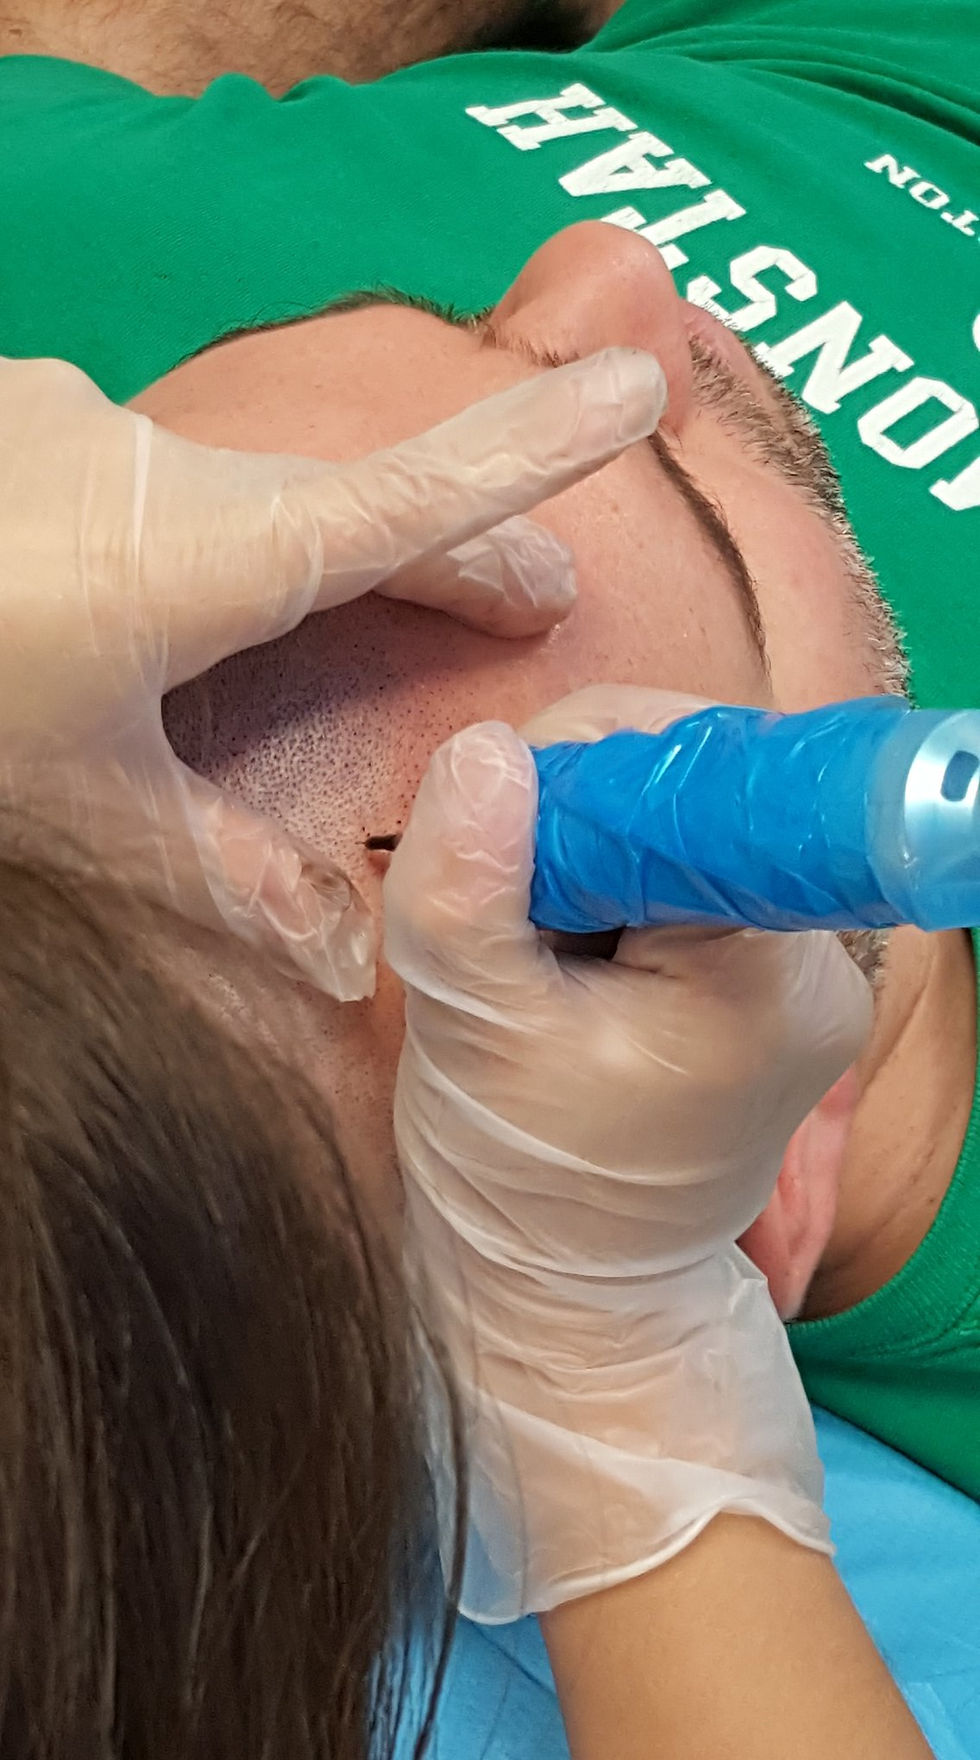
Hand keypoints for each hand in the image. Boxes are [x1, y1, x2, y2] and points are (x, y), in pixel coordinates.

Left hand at [0, 350, 663, 995]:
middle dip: (451, 550)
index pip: (400, 501)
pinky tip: (168, 601)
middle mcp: (150, 468)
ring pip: (244, 494)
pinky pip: (156, 479)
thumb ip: (223, 876)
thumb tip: (345, 965)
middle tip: (533, 601)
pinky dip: (209, 537)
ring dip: (314, 554)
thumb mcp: (77, 818)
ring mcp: (74, 428)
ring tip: (378, 607)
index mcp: (193, 560)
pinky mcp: (21, 424)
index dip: (529, 456)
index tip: (639, 391)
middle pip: (341, 505)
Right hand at [384, 686, 871, 1619]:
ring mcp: (801, 965)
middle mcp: (814, 955)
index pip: (691, 776)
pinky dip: (608, 885)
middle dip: (570, 813)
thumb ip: (468, 889)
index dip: (580, 768)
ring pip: (676, 820)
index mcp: (763, 965)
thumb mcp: (474, 1032)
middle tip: (505, 906)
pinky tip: (566, 955)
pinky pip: (682, 870)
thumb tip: (483, 747)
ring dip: (581, 850)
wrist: (578, 1288)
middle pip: (688, 785)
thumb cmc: (526, 1181)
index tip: (505, 834)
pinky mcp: (769, 974)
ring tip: (533, 944)